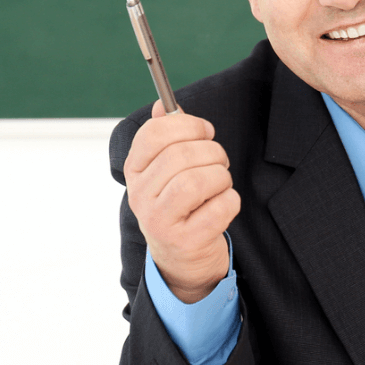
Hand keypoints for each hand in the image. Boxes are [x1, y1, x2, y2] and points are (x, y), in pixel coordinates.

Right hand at [124, 101, 240, 302]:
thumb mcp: (166, 172)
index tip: (206, 132)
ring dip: (220, 178)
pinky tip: (223, 205)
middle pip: (180, 156)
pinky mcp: (185, 241)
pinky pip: (219, 208)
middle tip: (219, 161)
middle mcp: (140, 196)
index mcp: (135, 172)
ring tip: (220, 185)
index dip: (187, 125)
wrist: (182, 259)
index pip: (153, 134)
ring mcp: (159, 222)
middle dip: (212, 153)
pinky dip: (230, 201)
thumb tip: (163, 105)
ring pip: (198, 181)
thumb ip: (166, 137)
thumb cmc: (180, 205)